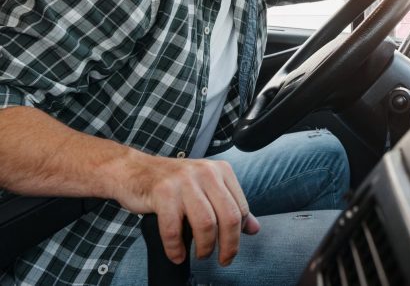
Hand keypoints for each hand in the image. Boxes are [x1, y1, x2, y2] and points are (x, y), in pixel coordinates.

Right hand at [114, 153, 259, 265]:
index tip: (230, 248)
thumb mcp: (206, 188)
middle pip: (229, 217)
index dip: (238, 234)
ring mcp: (184, 181)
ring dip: (205, 248)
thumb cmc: (173, 183)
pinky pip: (174, 229)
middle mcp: (205, 172)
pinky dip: (176, 248)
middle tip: (223, 260)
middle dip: (229, 245)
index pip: (241, 208)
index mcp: (221, 170)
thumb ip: (230, 206)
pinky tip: (177, 254)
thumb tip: (254, 229)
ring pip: (206, 224)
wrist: (134, 170)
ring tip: (201, 255)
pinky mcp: (163, 192)